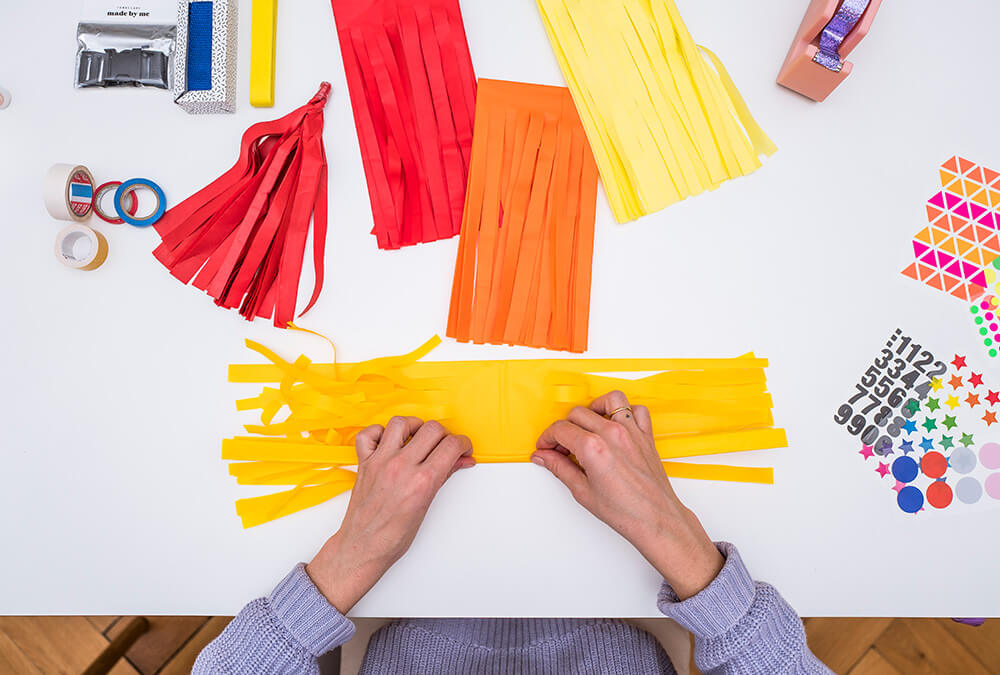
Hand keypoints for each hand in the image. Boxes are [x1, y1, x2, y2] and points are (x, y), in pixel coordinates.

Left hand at [306, 417, 473, 612]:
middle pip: (431, 429)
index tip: (462, 448)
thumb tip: (460, 461)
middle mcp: (401, 467)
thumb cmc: (394, 536)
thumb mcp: (427, 505)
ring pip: (401, 422)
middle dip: (444, 435)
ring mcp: (380, 462)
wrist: (363, 547)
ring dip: (414, 426)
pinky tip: (388, 441)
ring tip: (418, 437)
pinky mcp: (364, 463)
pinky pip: (368, 433)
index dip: (463, 443)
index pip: (451, 445)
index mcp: (422, 481)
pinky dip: (378, 432)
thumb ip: (444, 476)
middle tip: (443, 446)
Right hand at [532, 391, 722, 599]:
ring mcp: (631, 432)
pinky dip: (625, 412)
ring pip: (609, 400)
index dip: (547, 438)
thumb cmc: (624, 511)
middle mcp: (612, 434)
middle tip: (561, 447)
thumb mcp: (582, 491)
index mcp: (593, 448)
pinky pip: (637, 409)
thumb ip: (559, 468)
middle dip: (564, 428)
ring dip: (594, 409)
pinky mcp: (646, 435)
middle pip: (578, 413)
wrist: (655, 519)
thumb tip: (544, 456)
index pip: (560, 429)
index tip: (546, 447)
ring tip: (587, 427)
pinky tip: (615, 425)